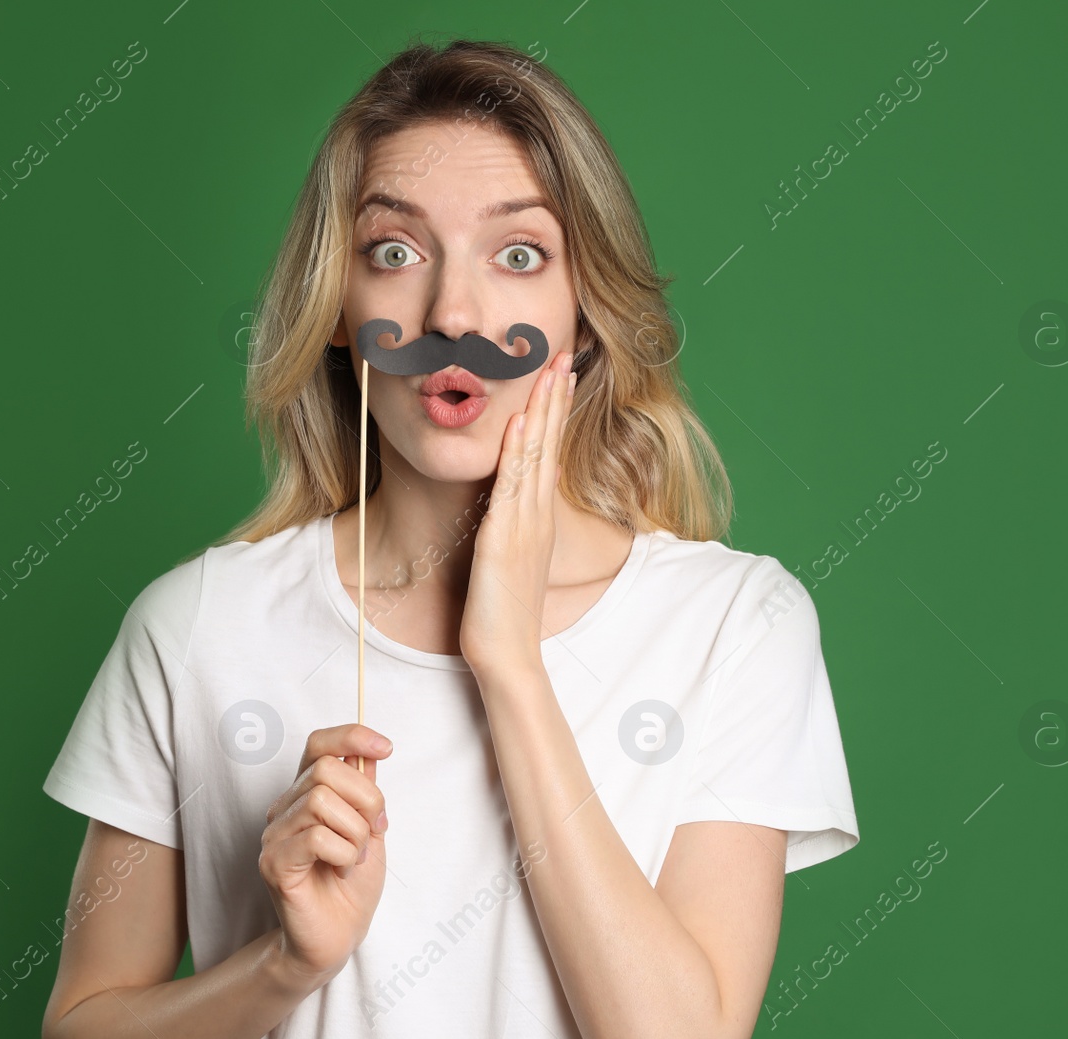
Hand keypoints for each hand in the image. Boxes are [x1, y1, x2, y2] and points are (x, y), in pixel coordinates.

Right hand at [259, 724, 391, 986]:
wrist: (338, 938)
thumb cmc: (351, 887)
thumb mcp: (369, 829)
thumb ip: (364, 792)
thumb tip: (369, 751)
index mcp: (306, 795)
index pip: (318, 744)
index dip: (352, 736)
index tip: (386, 748)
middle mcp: (284, 809)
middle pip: (326, 770)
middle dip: (366, 799)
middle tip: (375, 832)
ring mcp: (275, 836)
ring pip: (322, 801)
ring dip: (355, 832)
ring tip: (355, 857)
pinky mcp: (274, 863)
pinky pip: (316, 837)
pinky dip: (343, 852)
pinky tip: (342, 869)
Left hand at [460, 349, 577, 673]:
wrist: (507, 654)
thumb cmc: (503, 613)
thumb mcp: (510, 559)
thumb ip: (515, 526)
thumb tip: (518, 496)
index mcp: (538, 518)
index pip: (549, 452)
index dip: (554, 411)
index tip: (559, 374)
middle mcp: (536, 516)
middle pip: (549, 444)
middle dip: (555, 397)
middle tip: (564, 354)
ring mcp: (524, 525)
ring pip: (536, 457)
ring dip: (542, 412)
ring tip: (550, 371)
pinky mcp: (504, 539)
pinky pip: (512, 489)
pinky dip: (517, 454)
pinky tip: (521, 425)